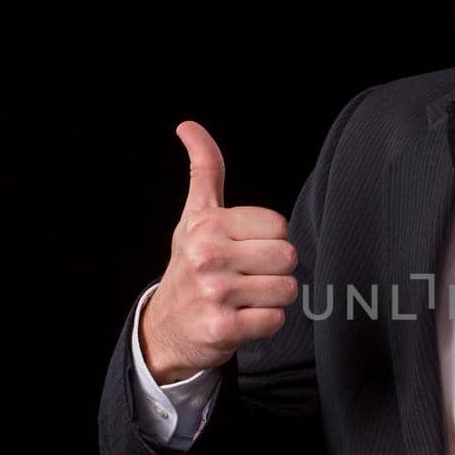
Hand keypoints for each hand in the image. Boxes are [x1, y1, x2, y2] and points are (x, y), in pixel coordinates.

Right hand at [139, 121, 299, 383]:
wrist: (166, 328)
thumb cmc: (189, 266)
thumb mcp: (194, 216)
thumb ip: (204, 171)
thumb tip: (189, 126)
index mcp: (207, 225)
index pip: (279, 226)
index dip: (269, 240)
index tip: (244, 250)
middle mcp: (209, 256)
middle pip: (287, 257)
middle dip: (275, 270)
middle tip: (247, 277)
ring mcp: (215, 293)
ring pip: (287, 289)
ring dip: (272, 298)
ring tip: (245, 298)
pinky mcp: (223, 328)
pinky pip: (276, 319)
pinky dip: (266, 323)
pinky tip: (242, 319)